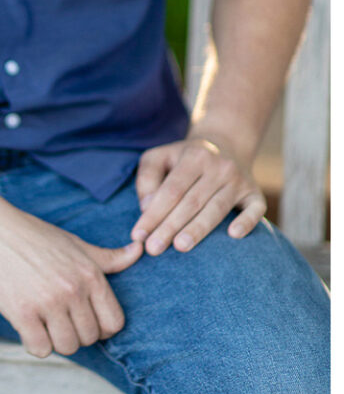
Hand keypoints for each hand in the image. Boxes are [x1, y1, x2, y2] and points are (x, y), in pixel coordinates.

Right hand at [0, 201, 141, 357]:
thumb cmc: (32, 234)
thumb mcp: (75, 242)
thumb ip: (109, 257)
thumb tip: (140, 251)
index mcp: (90, 273)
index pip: (114, 323)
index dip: (100, 326)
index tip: (82, 317)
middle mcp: (74, 289)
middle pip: (89, 338)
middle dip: (74, 331)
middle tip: (56, 314)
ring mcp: (48, 302)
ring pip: (67, 347)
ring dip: (54, 339)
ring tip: (42, 317)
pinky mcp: (22, 314)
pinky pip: (40, 349)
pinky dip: (34, 342)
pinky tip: (26, 322)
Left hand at [130, 137, 266, 255]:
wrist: (227, 144)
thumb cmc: (185, 158)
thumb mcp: (160, 157)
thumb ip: (147, 178)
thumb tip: (147, 207)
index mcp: (194, 156)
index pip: (171, 190)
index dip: (154, 213)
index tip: (138, 235)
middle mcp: (219, 167)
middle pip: (191, 202)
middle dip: (170, 227)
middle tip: (153, 249)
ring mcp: (239, 180)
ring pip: (217, 208)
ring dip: (198, 229)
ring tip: (180, 247)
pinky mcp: (255, 194)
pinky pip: (255, 210)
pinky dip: (246, 222)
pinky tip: (234, 235)